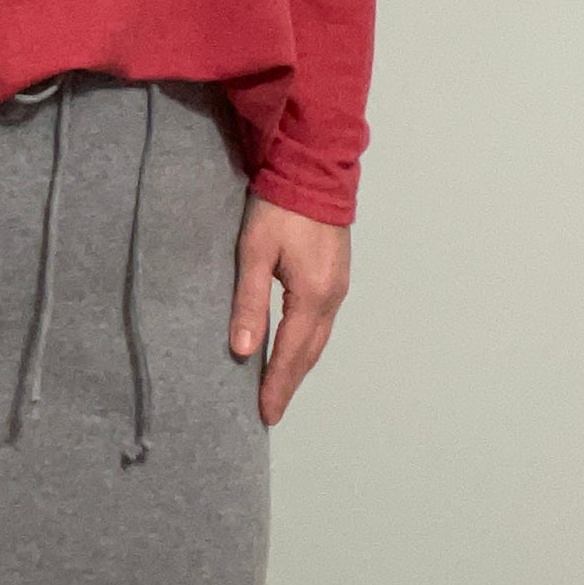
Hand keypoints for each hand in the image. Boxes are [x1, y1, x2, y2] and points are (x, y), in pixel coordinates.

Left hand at [229, 193, 351, 425]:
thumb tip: (244, 352)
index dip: (278, 385)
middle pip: (311, 352)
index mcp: (312, 296)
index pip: (292, 353)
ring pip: (320, 338)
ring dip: (300, 364)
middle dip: (290, 382)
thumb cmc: (279, 208)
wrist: (314, 169)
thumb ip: (250, 302)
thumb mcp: (254, 253)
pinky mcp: (337, 274)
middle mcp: (333, 297)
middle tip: (271, 410)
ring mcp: (339, 285)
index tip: (265, 415)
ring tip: (281, 386)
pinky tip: (295, 347)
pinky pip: (323, 321)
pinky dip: (308, 343)